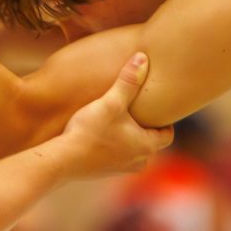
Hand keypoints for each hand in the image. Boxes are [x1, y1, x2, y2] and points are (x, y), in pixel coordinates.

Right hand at [61, 53, 173, 177]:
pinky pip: (117, 157)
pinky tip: (100, 134)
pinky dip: (114, 146)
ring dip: (129, 137)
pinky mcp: (104, 172)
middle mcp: (138, 161)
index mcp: (146, 146)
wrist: (63, 159)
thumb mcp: (111, 102)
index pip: (167, 135)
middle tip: (138, 112)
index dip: (165, 122)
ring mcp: (121, 169)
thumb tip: (142, 58)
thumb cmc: (90, 131)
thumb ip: (128, 81)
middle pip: (150, 143)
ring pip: (133, 150)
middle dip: (145, 128)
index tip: (158, 109)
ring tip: (119, 121)